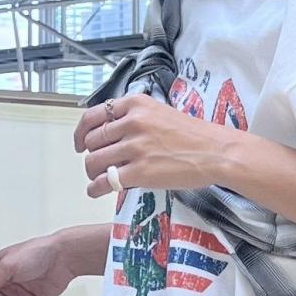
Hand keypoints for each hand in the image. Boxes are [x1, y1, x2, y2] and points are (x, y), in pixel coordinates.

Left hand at [75, 93, 233, 198]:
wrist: (215, 152)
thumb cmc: (192, 135)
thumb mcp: (159, 112)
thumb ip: (133, 118)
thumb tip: (109, 133)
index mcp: (135, 104)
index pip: (93, 116)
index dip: (81, 132)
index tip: (80, 143)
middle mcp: (132, 123)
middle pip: (93, 141)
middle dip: (91, 154)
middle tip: (98, 164)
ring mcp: (136, 147)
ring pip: (95, 161)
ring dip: (92, 172)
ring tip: (99, 178)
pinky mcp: (141, 172)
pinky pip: (106, 181)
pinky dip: (95, 188)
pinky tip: (95, 191)